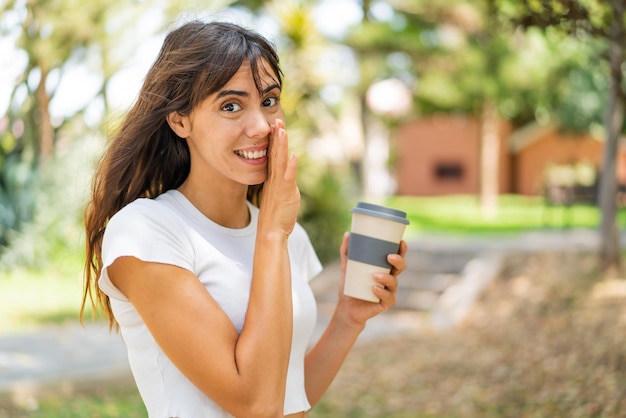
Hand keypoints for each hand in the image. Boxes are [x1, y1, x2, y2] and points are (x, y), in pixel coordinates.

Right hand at [258, 119, 299, 237]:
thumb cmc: (276, 216)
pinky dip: (291, 167)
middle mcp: (273, 179)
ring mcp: (278, 185)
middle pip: (274, 154)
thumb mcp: (280, 196)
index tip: (275, 127)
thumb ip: (283, 183)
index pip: (273, 156)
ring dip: (281, 146)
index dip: (274, 141)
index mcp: (272, 179)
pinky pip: (288, 178)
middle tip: (277, 120)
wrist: (271, 232)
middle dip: (276, 137)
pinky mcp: (284, 193)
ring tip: (281, 130)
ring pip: (279, 161)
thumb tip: (287, 173)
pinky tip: (293, 156)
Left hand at [335, 232, 407, 325]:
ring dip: (387, 278)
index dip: (402, 249)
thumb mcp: (346, 266)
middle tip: (389, 257)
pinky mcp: (385, 303)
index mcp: (384, 267)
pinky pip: (388, 297)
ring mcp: (389, 291)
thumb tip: (347, 234)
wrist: (346, 307)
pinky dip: (382, 292)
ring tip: (375, 275)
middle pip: (401, 267)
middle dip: (398, 261)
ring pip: (394, 282)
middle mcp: (390, 278)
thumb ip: (347, 251)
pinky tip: (375, 288)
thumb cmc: (350, 284)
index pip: (397, 256)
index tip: (401, 241)